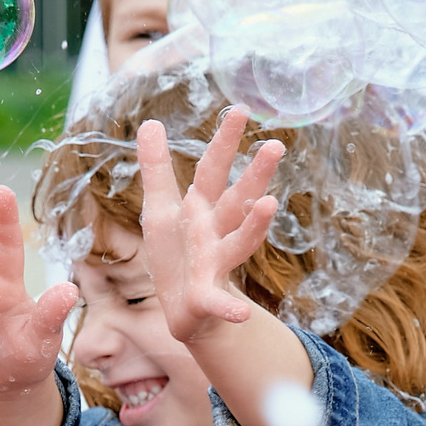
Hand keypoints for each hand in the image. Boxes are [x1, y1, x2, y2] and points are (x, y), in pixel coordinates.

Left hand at [133, 111, 283, 349]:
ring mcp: (215, 264)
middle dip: (255, 174)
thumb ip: (156, 168)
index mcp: (202, 208)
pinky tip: (242, 315)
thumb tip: (149, 121)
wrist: (186, 310)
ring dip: (255, 225)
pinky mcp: (207, 297)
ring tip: (269, 204)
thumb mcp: (160, 209)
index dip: (224, 141)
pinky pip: (220, 303)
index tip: (240, 110)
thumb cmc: (177, 255)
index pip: (213, 169)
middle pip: (237, 200)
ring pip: (239, 242)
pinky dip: (230, 309)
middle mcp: (215, 232)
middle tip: (275, 146)